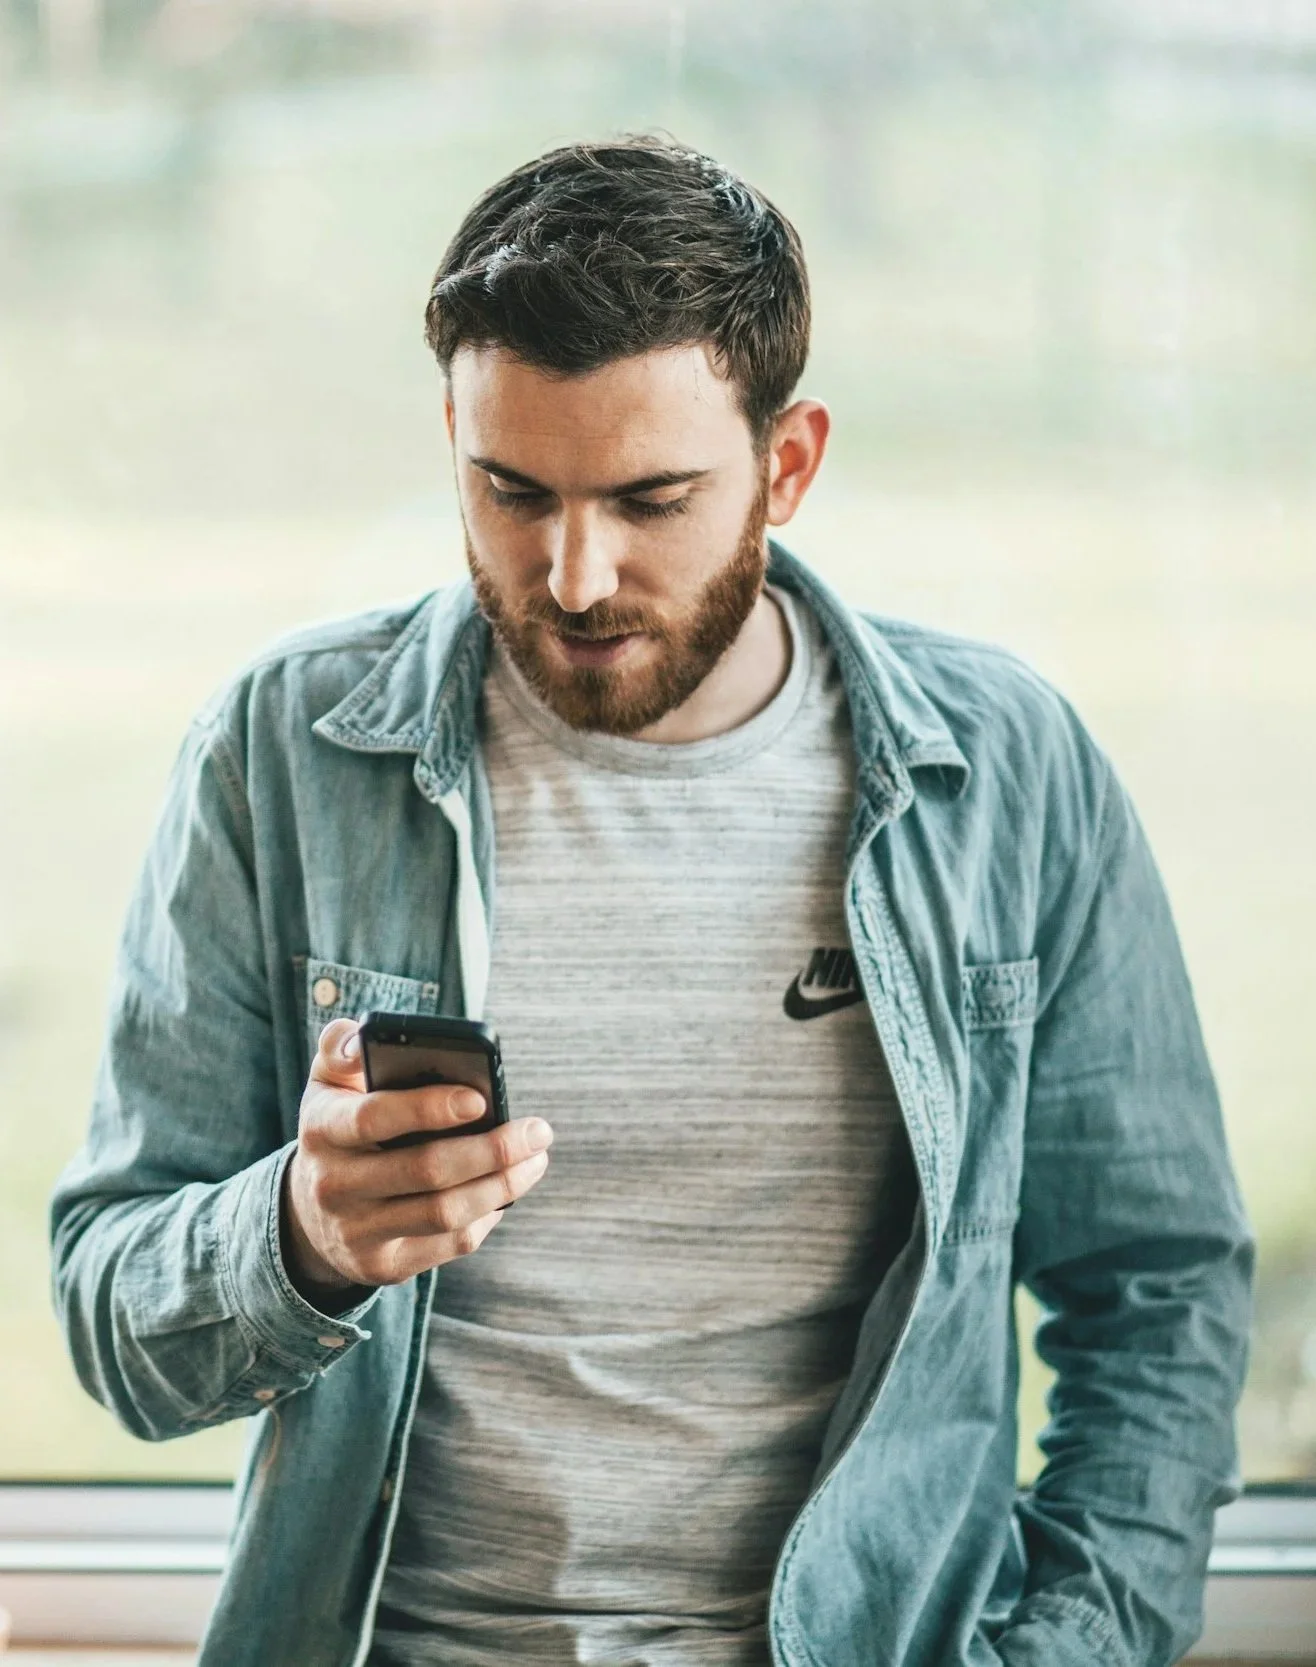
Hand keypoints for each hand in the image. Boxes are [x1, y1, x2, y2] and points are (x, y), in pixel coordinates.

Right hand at [281, 1018, 551, 1300]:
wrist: (310, 1211)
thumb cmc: (340, 1127)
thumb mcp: (329, 1083)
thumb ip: (343, 1048)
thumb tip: (366, 1038)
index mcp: (322, 1128)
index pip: (374, 1117)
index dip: (428, 1107)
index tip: (481, 1098)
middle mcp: (333, 1185)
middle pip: (426, 1170)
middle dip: (493, 1150)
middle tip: (538, 1131)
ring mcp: (356, 1232)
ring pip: (445, 1212)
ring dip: (502, 1185)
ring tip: (535, 1158)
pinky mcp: (382, 1266)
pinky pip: (448, 1243)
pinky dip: (487, 1215)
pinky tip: (506, 1191)